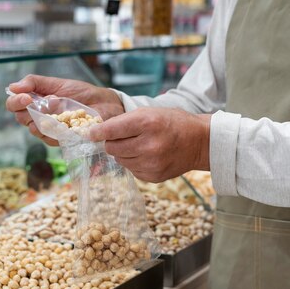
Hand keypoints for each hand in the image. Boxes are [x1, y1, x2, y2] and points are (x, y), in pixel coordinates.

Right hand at [6, 75, 124, 145]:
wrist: (105, 104)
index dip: (15, 102)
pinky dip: (56, 128)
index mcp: (35, 103)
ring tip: (60, 105)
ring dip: (44, 116)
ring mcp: (50, 130)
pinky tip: (65, 121)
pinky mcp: (62, 140)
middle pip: (21, 118)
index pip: (14, 105)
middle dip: (28, 109)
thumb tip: (13, 87)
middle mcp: (39, 118)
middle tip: (45, 101)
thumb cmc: (82, 93)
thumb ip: (35, 83)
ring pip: (34, 129)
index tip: (26, 97)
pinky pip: (51, 138)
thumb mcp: (57, 83)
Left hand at [90, 108, 210, 181]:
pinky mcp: (153, 176)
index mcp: (147, 123)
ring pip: (120, 160)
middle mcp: (149, 144)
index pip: (111, 130)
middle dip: (112, 142)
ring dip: (123, 153)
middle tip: (124, 137)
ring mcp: (151, 163)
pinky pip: (131, 170)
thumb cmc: (171, 123)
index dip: (97, 132)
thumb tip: (96, 133)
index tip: (91, 133)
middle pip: (112, 148)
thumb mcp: (149, 112)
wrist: (199, 142)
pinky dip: (134, 162)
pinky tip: (148, 155)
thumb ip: (123, 121)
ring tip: (140, 145)